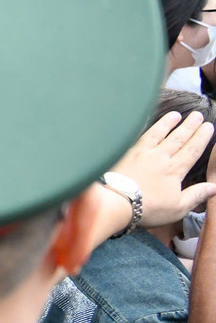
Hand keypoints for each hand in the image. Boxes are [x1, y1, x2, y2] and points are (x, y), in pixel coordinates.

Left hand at [110, 111, 215, 227]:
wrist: (116, 201)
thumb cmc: (147, 207)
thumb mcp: (178, 207)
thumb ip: (195, 195)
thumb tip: (213, 188)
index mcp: (174, 170)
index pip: (192, 150)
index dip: (201, 138)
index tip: (208, 126)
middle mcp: (160, 157)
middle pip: (178, 138)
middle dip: (189, 126)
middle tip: (197, 115)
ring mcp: (142, 153)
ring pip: (158, 133)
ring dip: (168, 123)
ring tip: (176, 114)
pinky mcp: (126, 153)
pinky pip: (140, 136)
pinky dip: (146, 128)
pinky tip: (148, 123)